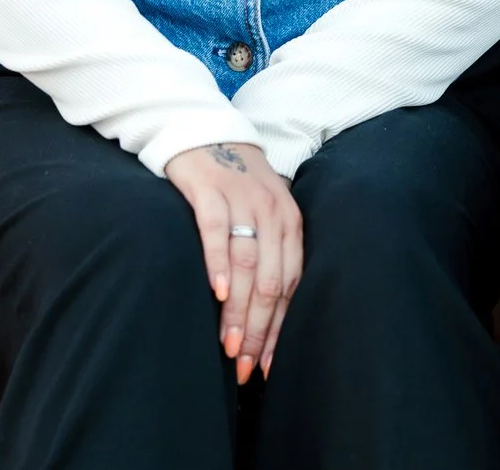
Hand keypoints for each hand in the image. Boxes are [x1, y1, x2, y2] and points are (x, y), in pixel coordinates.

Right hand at [164, 141, 302, 381]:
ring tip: (230, 345)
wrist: (208, 133)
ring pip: (247, 263)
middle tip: (246, 366)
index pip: (292, 284)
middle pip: (271, 281)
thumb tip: (263, 313)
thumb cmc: (236, 187)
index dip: (280, 328)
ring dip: (239, 309)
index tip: (269, 365)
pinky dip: (218, 263)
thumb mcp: (263, 216)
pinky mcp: (211, 191)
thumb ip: (268, 255)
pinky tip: (217, 293)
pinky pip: (217, 231)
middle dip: (260, 329)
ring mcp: (243, 201)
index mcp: (291, 223)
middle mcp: (273, 213)